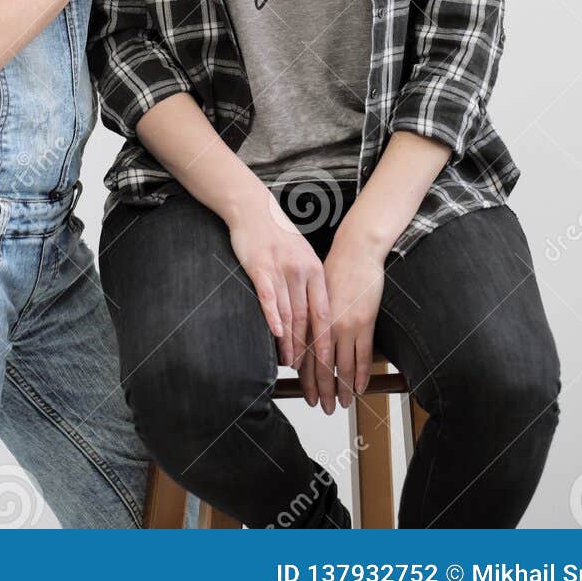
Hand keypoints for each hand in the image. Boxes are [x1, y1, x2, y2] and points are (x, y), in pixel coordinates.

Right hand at [224, 187, 334, 399]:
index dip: (326, 340)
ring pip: (288, 313)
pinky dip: (272, 317)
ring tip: (290, 362)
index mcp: (315, 269)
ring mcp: (281, 270)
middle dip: (308, 349)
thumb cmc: (276, 233)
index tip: (329, 362)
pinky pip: (268, 297)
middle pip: (307, 318)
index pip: (324, 313)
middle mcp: (301, 271)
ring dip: (290, 341)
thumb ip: (308, 280)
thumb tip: (313, 311)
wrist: (253, 208)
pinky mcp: (260, 268)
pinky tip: (275, 333)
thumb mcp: (301, 254)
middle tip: (308, 372)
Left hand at [300, 228, 385, 412]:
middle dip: (322, 390)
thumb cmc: (336, 269)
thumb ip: (312, 318)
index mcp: (313, 319)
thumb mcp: (316, 294)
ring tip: (341, 404)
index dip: (307, 380)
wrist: (356, 252)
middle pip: (323, 367)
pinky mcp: (364, 323)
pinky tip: (359, 388)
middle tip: (323, 408)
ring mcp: (346, 326)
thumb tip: (308, 339)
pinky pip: (363, 356)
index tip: (308, 396)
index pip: (307, 357)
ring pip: (342, 366)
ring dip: (342, 389)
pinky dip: (360, 374)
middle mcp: (327, 326)